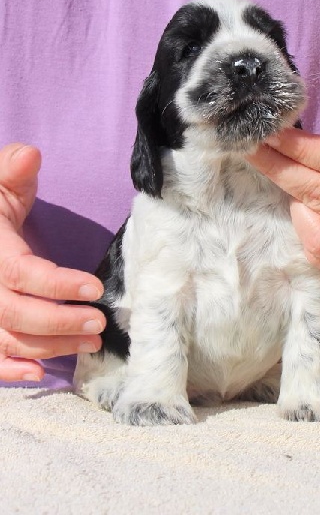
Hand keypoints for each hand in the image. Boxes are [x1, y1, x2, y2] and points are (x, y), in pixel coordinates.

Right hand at [0, 144, 104, 381]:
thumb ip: (11, 170)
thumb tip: (30, 154)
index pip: (22, 274)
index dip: (58, 286)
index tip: (96, 290)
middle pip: (17, 315)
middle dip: (61, 323)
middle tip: (100, 324)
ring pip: (9, 339)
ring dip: (51, 347)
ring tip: (92, 343)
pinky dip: (10, 371)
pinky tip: (38, 374)